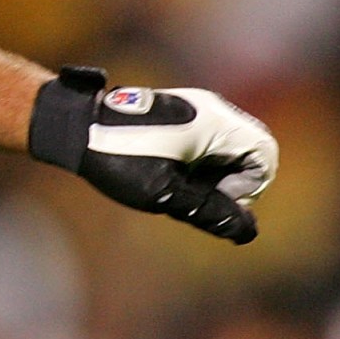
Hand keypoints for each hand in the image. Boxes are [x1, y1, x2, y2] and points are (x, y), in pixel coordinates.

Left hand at [28, 67, 277, 243]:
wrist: (74, 125)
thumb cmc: (118, 156)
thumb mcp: (165, 192)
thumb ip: (209, 211)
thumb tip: (248, 231)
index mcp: (216, 122)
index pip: (265, 156)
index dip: (248, 186)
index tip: (211, 196)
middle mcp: (212, 108)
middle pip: (251, 151)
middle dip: (232, 181)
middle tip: (193, 195)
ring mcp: (197, 107)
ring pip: (229, 148)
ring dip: (214, 173)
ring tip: (177, 185)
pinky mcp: (180, 112)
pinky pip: (209, 141)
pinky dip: (200, 162)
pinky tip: (169, 173)